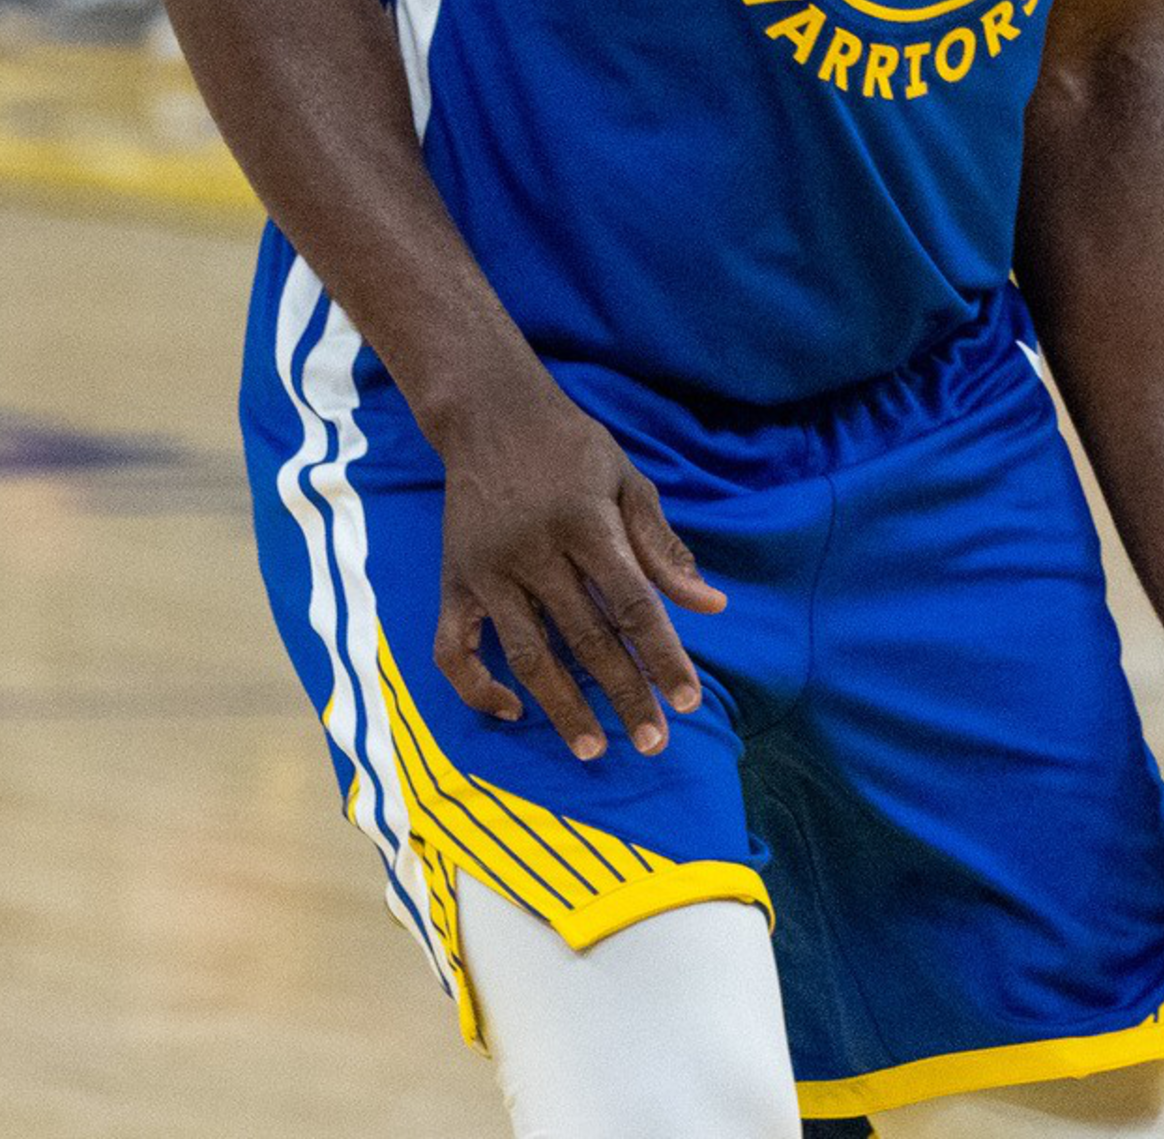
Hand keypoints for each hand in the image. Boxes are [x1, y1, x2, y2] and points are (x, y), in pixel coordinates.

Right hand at [425, 378, 725, 760]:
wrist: (489, 413)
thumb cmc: (572, 448)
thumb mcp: (628, 482)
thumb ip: (664, 548)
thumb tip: (711, 606)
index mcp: (585, 524)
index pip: (633, 605)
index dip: (662, 656)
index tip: (688, 702)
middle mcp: (534, 552)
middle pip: (587, 639)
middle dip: (624, 694)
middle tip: (653, 743)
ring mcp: (487, 571)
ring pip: (527, 654)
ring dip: (561, 707)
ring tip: (593, 749)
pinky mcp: (452, 581)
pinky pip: (454, 650)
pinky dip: (476, 687)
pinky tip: (511, 711)